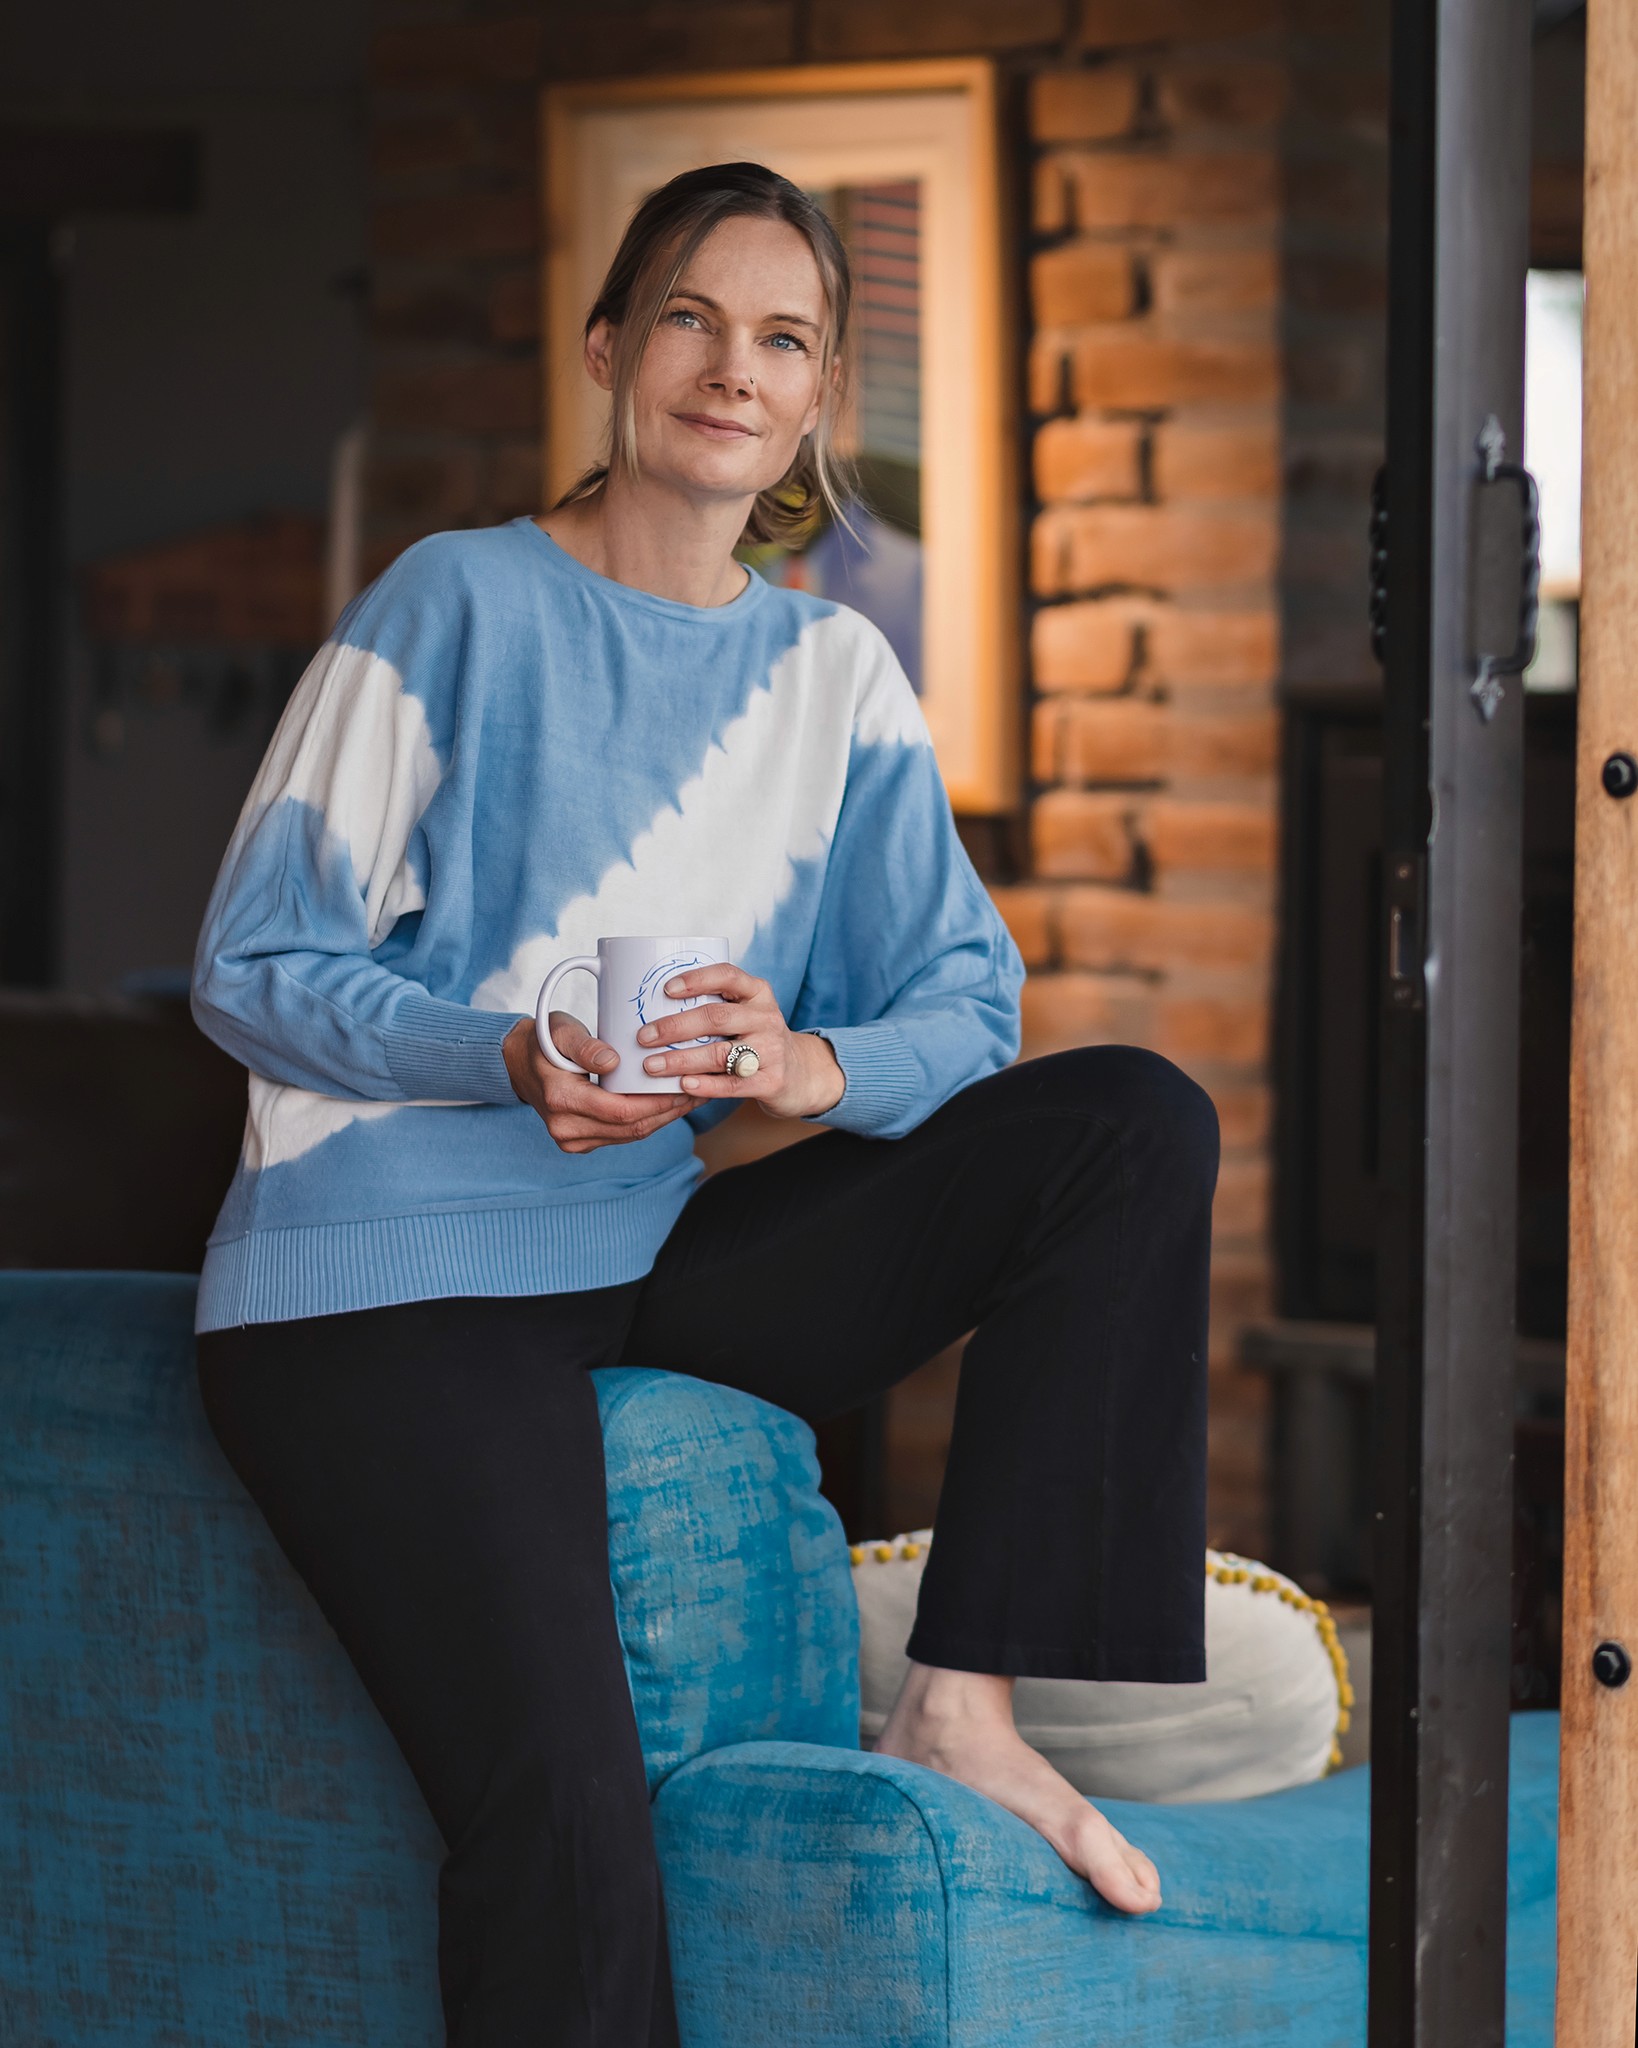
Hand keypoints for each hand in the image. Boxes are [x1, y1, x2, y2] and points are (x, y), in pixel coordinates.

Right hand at [503, 1011, 691, 1155]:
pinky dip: (649, 1120)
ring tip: (692, 1096)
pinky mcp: (581, 1141)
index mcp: (561, 1100)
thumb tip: (613, 1062)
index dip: (658, 1102)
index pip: (621, 1111)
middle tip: (699, 1088)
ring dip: (664, 1118)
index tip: (685, 1084)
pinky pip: (623, 1135)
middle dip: (669, 1111)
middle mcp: (566, 1128)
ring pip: (631, 1135)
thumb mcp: (560, 1031)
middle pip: (631, 1127)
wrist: (519, 1064)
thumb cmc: (544, 1042)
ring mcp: (572, 1140)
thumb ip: (585, 1045)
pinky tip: (669, 1104)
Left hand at [632, 962, 845, 1121]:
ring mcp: (771, 1050)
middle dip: (675, 1027)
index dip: (696, 980)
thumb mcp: (746, 1014)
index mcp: (757, 993)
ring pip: (720, 1053)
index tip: (665, 989)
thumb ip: (714, 1007)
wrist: (802, 1074)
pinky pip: (733, 1083)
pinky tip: (683, 1085)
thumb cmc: (757, 1039)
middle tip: (644, 1037)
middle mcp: (766, 1018)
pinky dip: (706, 1085)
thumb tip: (652, 1009)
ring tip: (652, 1066)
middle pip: (716, 1018)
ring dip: (682, 1060)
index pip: (727, 976)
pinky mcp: (771, 1081)